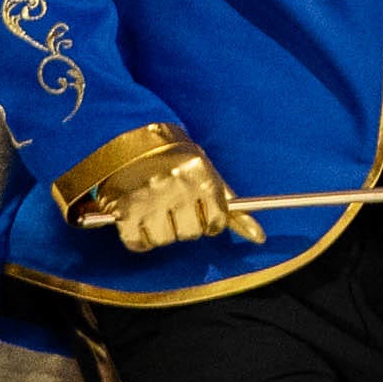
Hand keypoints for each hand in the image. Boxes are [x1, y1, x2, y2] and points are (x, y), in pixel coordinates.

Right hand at [91, 139, 264, 252]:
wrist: (125, 137)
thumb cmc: (173, 158)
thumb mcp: (205, 173)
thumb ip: (231, 206)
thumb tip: (259, 237)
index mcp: (200, 173)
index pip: (217, 221)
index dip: (209, 220)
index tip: (199, 211)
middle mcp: (175, 184)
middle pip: (191, 233)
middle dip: (185, 225)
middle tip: (173, 206)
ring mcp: (148, 196)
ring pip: (165, 240)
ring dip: (161, 232)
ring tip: (154, 209)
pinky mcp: (123, 209)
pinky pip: (138, 243)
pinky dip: (139, 238)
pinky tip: (138, 219)